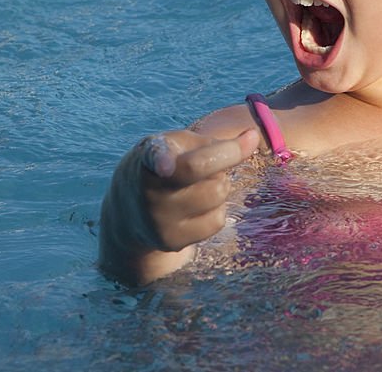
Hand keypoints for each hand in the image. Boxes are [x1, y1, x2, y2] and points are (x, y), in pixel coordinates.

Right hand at [99, 128, 259, 283]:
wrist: (129, 211)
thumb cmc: (166, 165)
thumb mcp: (177, 143)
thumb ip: (211, 140)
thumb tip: (252, 139)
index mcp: (149, 157)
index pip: (159, 156)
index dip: (162, 160)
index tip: (165, 166)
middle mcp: (149, 190)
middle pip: (211, 176)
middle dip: (224, 164)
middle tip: (207, 164)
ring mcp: (159, 220)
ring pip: (219, 195)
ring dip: (220, 185)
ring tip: (198, 185)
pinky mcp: (172, 241)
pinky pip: (217, 220)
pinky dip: (216, 209)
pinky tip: (196, 207)